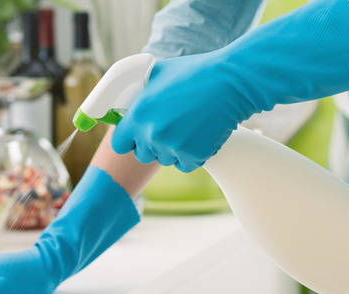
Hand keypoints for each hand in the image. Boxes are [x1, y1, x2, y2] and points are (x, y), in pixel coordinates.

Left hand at [111, 53, 243, 172]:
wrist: (229, 83)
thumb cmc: (194, 73)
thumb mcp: (157, 73)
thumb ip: (140, 91)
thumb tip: (130, 97)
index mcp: (138, 115)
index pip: (119, 144)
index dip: (128, 139)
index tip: (135, 136)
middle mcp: (152, 135)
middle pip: (142, 155)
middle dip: (151, 145)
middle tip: (167, 128)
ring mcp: (173, 148)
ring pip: (165, 159)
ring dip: (172, 149)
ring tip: (187, 127)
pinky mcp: (194, 156)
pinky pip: (185, 165)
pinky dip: (191, 155)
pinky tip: (198, 135)